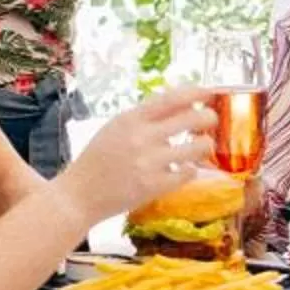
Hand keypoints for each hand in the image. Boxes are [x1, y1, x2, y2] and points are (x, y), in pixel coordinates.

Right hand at [53, 91, 217, 228]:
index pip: (171, 98)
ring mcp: (149, 163)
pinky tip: (185, 168)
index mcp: (130, 119)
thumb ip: (143, 117)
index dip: (195, 93)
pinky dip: (190, 170)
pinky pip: (187, 173)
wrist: (78, 196)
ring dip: (204, 145)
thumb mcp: (115, 128)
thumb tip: (177, 104)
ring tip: (202, 146)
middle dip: (208, 118)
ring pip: (197, 147)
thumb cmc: (96, 160)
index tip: (208, 92)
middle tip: (211, 121)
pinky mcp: (154, 186)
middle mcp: (142, 137)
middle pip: (192, 119)